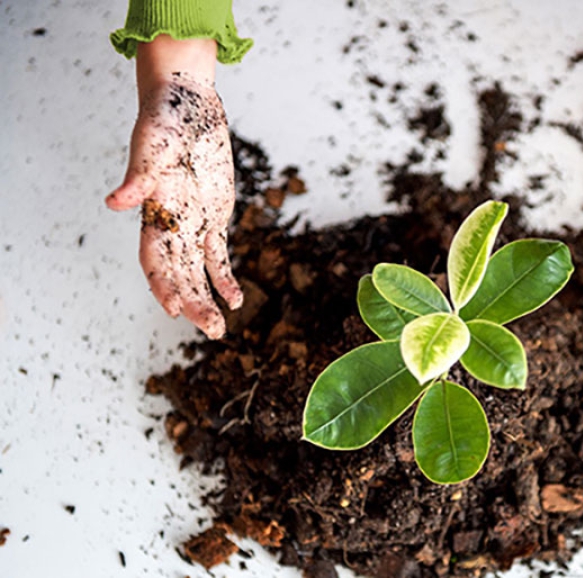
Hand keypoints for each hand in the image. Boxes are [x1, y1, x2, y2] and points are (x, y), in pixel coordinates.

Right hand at [107, 37, 242, 338]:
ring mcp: (194, 222)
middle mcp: (171, 223)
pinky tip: (236, 301)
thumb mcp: (153, 144)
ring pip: (198, 271)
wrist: (189, 104)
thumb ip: (138, 176)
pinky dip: (225, 278)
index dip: (162, 283)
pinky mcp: (215, 216)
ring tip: (219, 328)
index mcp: (154, 210)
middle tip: (210, 331)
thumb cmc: (166, 119)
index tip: (172, 309)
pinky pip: (218, 255)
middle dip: (192, 302)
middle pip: (178, 273)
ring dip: (207, 299)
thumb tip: (115, 203)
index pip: (154, 258)